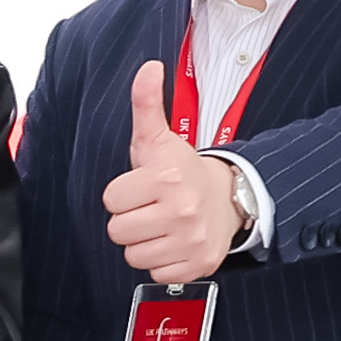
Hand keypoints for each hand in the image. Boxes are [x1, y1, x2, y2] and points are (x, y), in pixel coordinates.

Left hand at [103, 61, 251, 285]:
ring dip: (144, 243)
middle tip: (150, 208)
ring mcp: (190, 240)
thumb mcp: (160, 138)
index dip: (122, 194)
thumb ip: (146, 104)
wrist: (229, 198)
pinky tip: (173, 243)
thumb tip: (147, 68)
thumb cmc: (183, 170)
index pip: (111, 200)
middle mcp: (180, 210)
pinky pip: (155, 273)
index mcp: (165, 178)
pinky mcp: (197, 265)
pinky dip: (162, 262)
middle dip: (130, 220)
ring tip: (161, 225)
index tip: (141, 188)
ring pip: (133, 255)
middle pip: (118, 231)